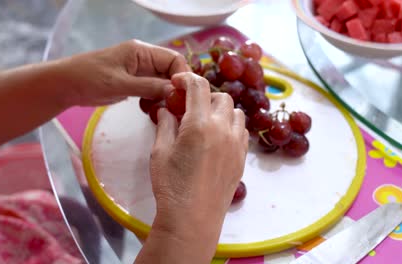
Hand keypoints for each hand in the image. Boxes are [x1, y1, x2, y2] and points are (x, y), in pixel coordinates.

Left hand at [55, 39, 189, 106]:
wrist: (65, 85)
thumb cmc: (89, 78)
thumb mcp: (120, 84)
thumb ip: (149, 87)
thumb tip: (174, 91)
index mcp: (142, 52)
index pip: (174, 59)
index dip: (181, 76)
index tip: (181, 96)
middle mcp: (144, 60)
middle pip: (171, 73)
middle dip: (173, 90)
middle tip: (173, 108)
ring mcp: (139, 73)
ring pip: (163, 84)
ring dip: (164, 98)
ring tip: (159, 111)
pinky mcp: (134, 84)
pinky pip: (153, 92)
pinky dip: (154, 102)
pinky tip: (149, 111)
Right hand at [146, 72, 248, 262]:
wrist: (193, 218)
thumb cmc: (171, 185)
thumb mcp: (160, 152)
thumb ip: (165, 125)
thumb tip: (166, 109)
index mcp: (199, 124)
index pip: (199, 86)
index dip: (187, 78)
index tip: (177, 83)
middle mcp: (223, 129)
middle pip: (221, 97)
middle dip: (204, 96)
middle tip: (188, 107)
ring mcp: (236, 144)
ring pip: (236, 113)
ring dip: (221, 110)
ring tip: (205, 122)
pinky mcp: (241, 158)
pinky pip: (241, 132)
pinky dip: (231, 126)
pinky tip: (217, 138)